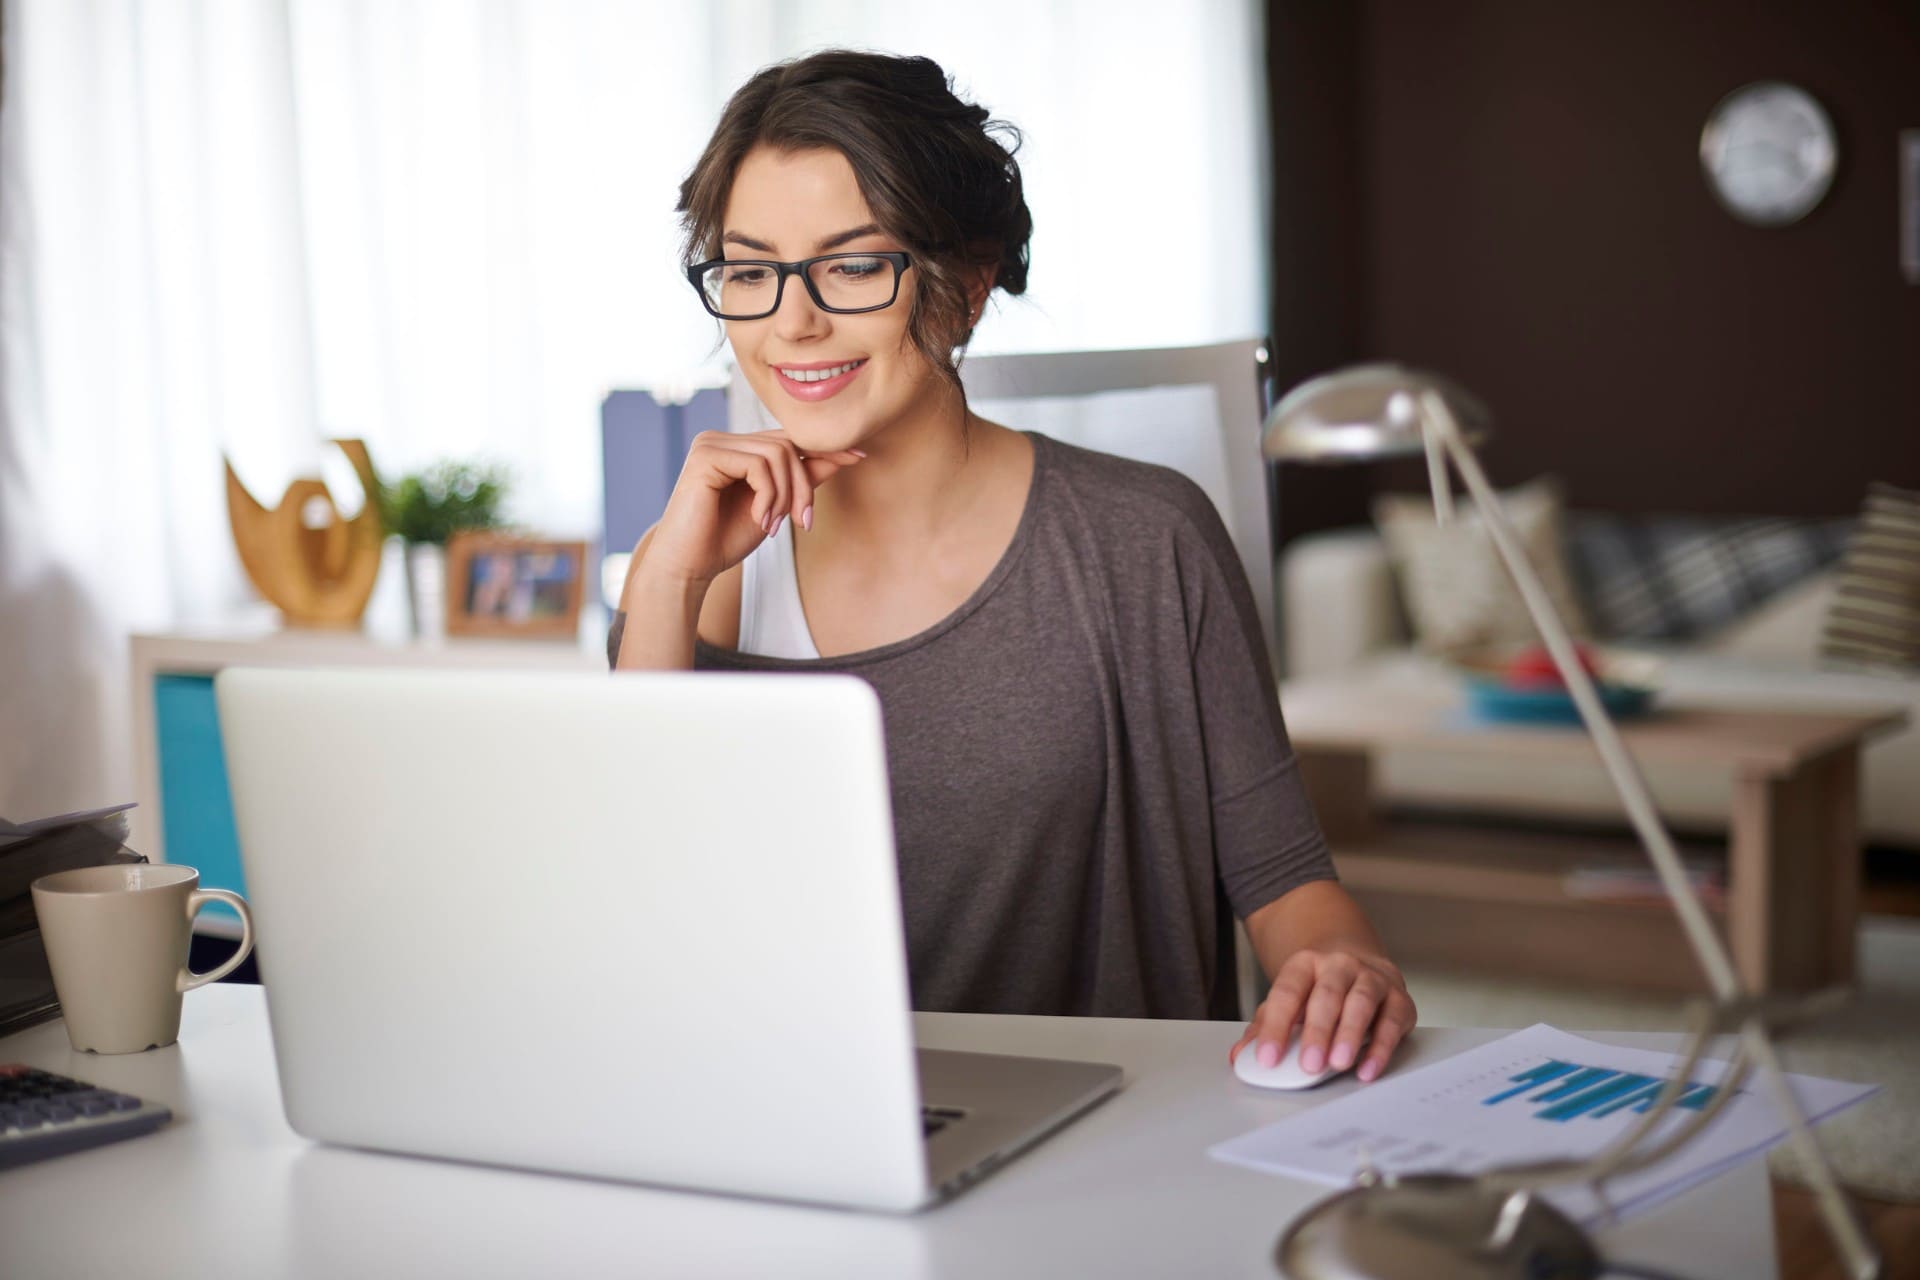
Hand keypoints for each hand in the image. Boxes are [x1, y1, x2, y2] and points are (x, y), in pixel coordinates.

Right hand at [641, 429, 866, 584]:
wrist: (689, 565)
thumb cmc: (726, 539)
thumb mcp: (776, 508)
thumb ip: (801, 481)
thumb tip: (839, 457)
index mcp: (737, 448)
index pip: (789, 440)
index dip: (825, 448)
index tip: (859, 457)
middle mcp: (723, 439)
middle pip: (787, 445)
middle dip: (804, 485)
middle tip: (802, 521)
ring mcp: (712, 443)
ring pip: (777, 453)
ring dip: (786, 495)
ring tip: (774, 525)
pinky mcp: (706, 455)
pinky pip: (759, 464)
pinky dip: (769, 496)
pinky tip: (760, 520)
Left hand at [1228, 948, 1415, 1083]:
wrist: (1358, 960)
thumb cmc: (1318, 989)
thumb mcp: (1289, 1000)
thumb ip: (1265, 1027)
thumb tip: (1239, 1057)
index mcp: (1306, 963)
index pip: (1287, 992)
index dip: (1276, 1026)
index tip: (1267, 1058)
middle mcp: (1340, 965)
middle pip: (1327, 994)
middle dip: (1317, 1031)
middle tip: (1309, 1064)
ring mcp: (1373, 979)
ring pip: (1362, 1002)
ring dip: (1350, 1034)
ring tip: (1338, 1063)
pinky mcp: (1399, 999)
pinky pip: (1392, 1022)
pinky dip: (1381, 1048)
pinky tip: (1367, 1069)